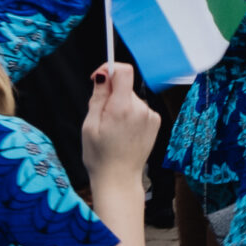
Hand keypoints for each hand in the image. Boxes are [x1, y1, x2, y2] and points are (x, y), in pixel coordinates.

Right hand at [81, 64, 158, 196]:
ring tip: (112, 129)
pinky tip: (124, 132)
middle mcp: (141, 108)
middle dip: (111, 95)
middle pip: (125, 87)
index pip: (124, 71)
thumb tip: (103, 74)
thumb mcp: (89, 124)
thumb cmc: (99, 155)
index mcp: (122, 108)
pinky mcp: (156, 121)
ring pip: (131, 99)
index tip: (99, 77)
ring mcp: (151, 115)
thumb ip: (98, 96)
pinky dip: (130, 114)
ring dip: (120, 106)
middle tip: (101, 117)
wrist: (118, 177)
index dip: (110, 68)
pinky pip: (140, 109)